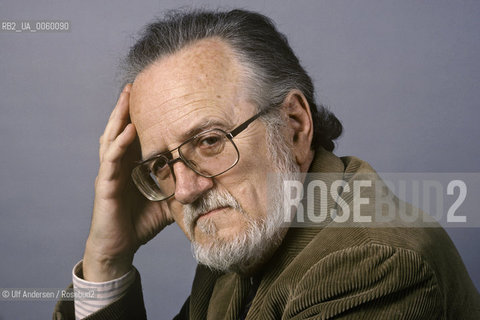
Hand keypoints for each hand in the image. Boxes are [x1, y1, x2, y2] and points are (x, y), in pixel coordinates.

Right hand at [82, 84, 173, 281]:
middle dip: (125, 107)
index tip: (149, 96)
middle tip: (133, 85)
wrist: (120, 247)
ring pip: (111, 139)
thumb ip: (182, 189)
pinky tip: (128, 131)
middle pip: (119, 130)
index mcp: (131, 166)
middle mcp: (118, 166)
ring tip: (126, 96)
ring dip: (118, 117)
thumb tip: (208, 183)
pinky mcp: (105, 186)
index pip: (133, 136)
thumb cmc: (141, 222)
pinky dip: (119, 144)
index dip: (137, 116)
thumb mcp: (168, 201)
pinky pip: (111, 161)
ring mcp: (110, 174)